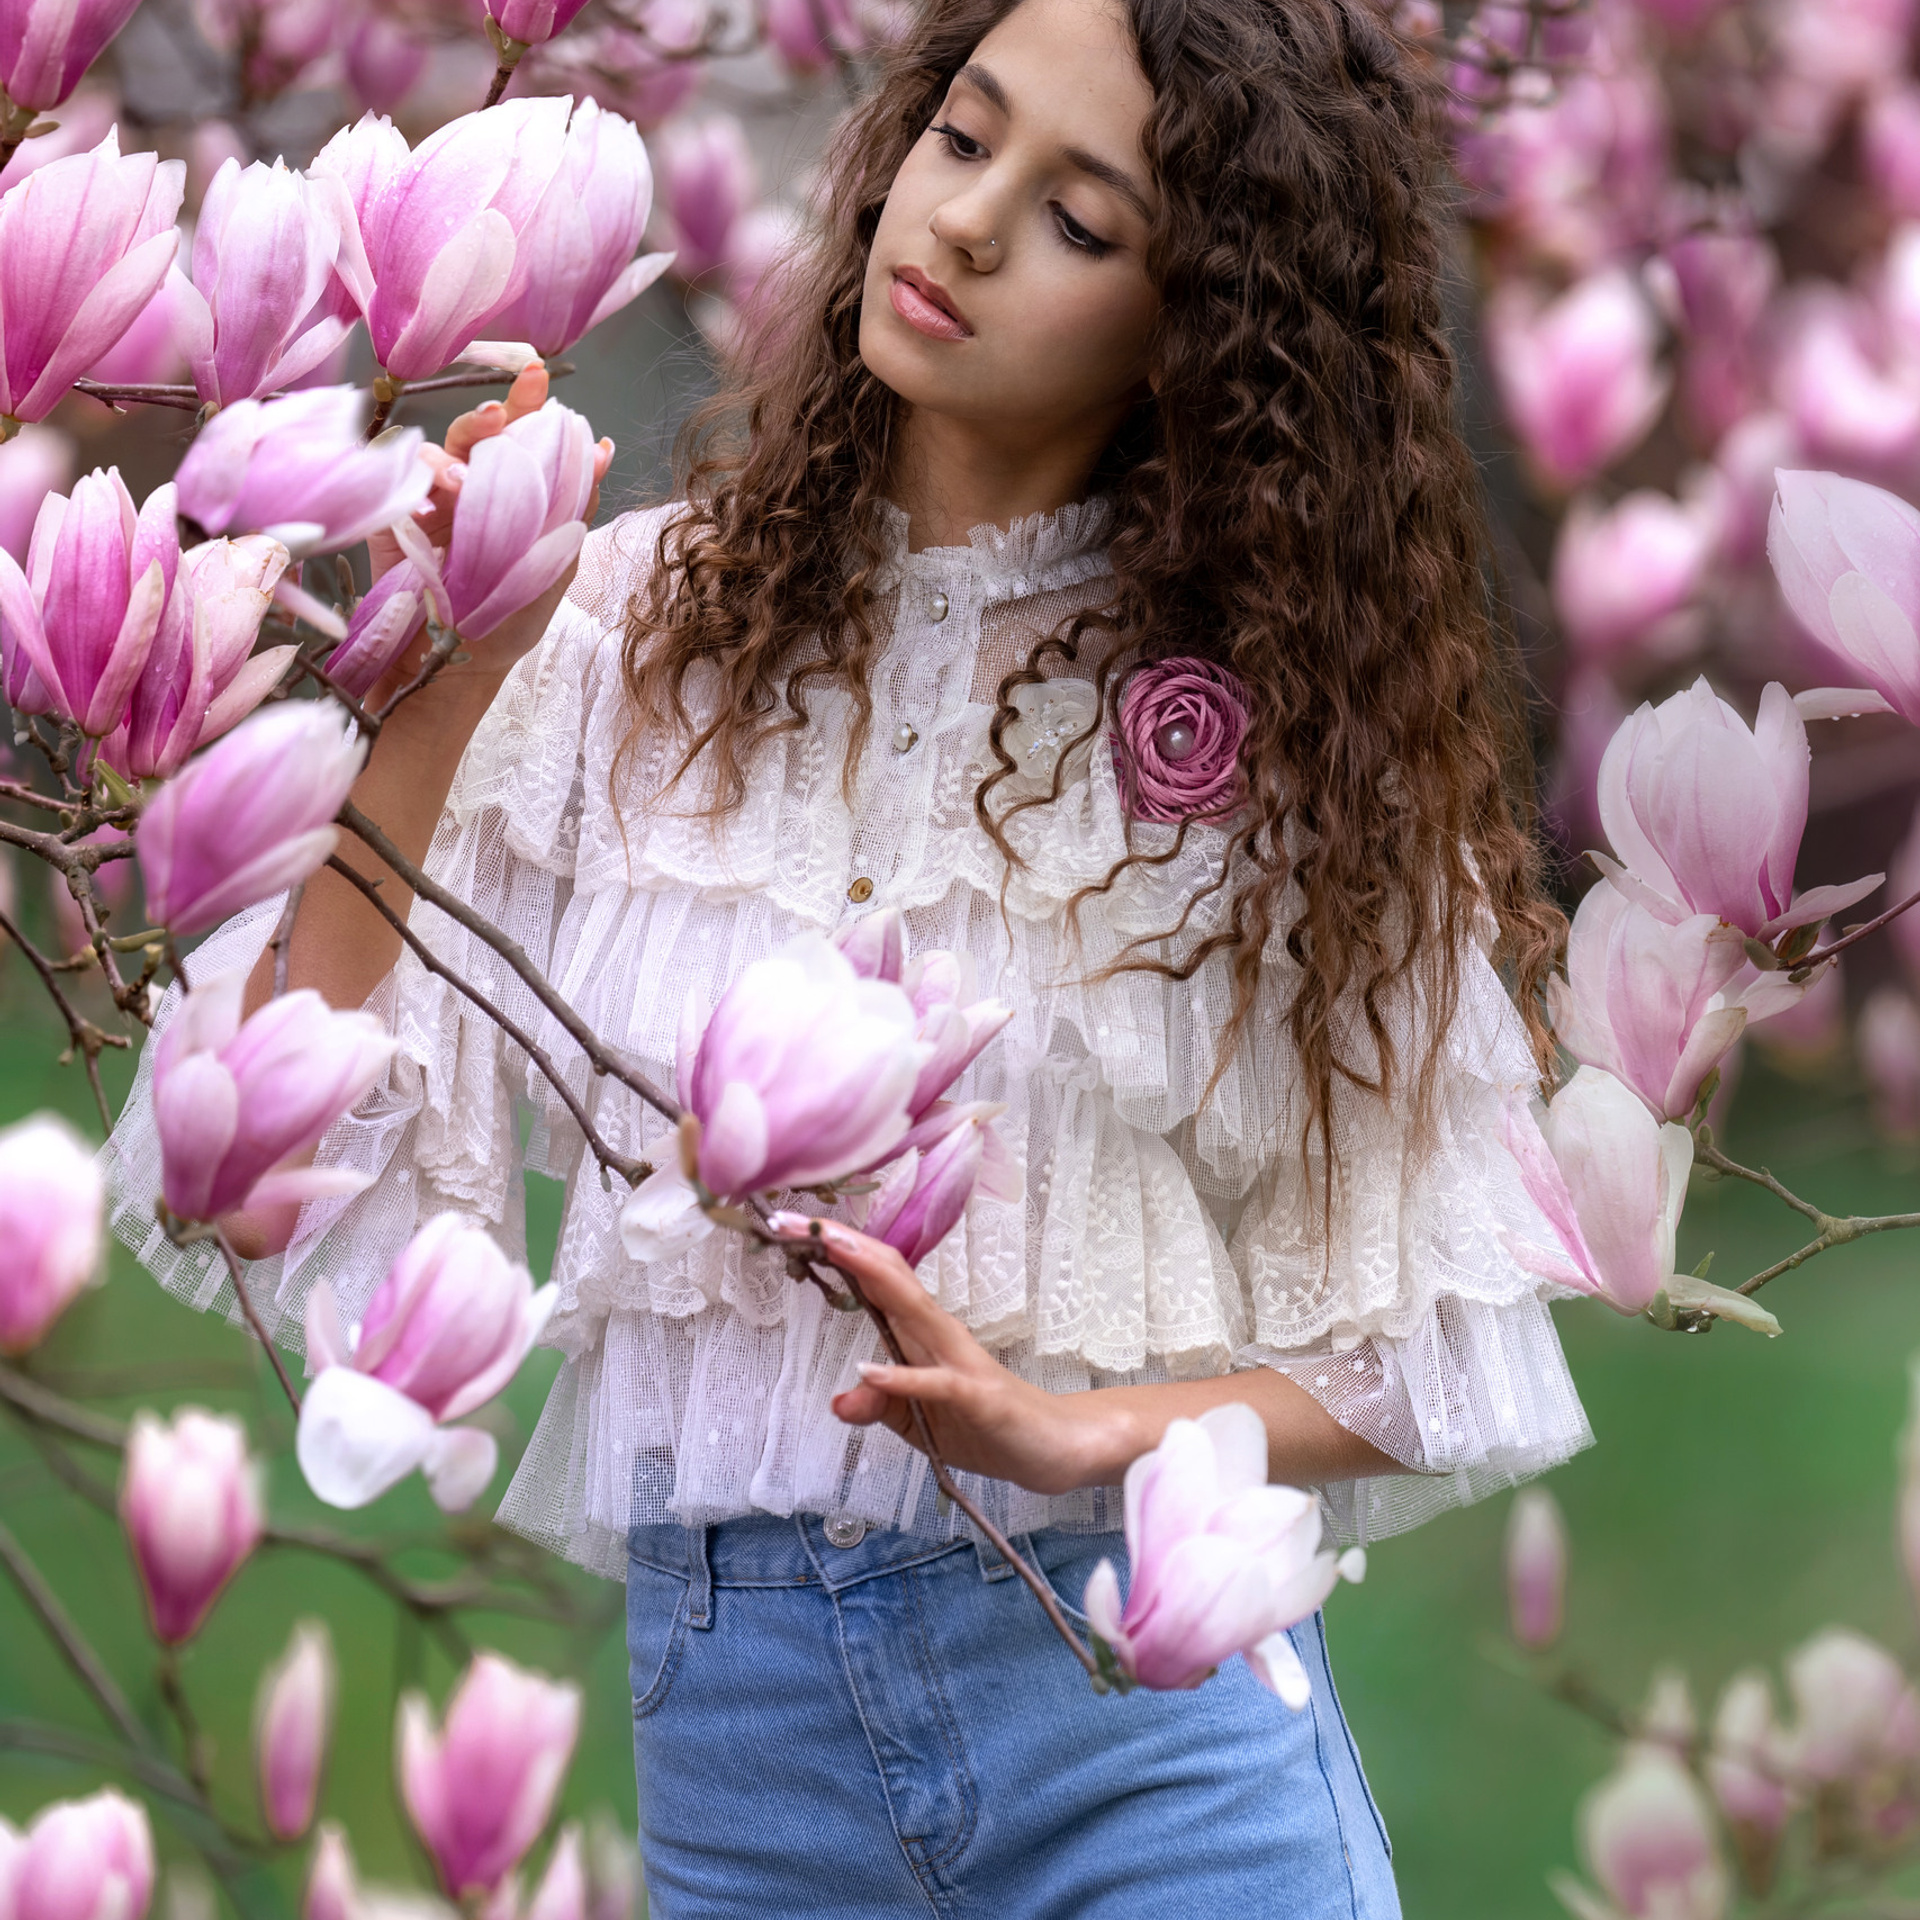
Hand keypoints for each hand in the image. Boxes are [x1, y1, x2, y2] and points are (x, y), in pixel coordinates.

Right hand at [365, 363, 615, 696]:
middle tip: (503, 411)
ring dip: (454, 454)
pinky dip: (415, 483)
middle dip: (490, 414)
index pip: (522, 438)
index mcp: (512, 494)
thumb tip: (602, 450)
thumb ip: (574, 507)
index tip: (541, 375)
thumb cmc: (508, 618)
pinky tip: (431, 500)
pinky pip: (399, 483)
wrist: (457, 665)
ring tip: (466, 477)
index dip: (529, 404)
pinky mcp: (394, 519)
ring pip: (437, 452)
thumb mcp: (553, 564)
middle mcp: (471, 489)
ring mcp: (431, 501)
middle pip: (477, 433)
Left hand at [770, 1216, 1134, 1497]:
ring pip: (911, 1308)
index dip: (832, 1248)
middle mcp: (937, 1333)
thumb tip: (839, 1400)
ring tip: (830, 1248)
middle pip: (886, 1275)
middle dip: (839, 1243)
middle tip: (788, 1219)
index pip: (873, 1277)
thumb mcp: (914, 1422)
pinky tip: (870, 1370)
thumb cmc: (983, 1424)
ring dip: (869, 1276)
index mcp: (918, 1332)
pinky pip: (934, 1383)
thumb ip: (878, 1406)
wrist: (1049, 1448)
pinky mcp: (976, 1398)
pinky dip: (901, 1376)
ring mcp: (958, 1361)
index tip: (786, 1226)